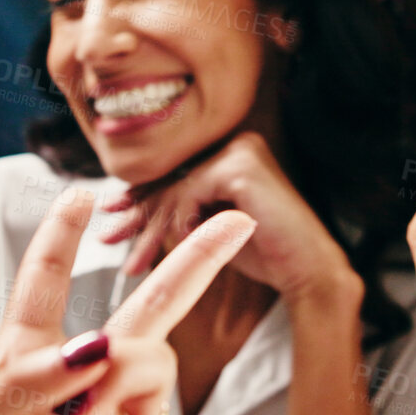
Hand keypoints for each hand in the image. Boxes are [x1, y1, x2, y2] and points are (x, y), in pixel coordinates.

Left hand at [0, 190, 255, 414]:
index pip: (44, 286)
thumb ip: (22, 380)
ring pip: (154, 366)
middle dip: (191, 265)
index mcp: (19, 370)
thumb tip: (90, 344)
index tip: (83, 194)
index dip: (62, 238)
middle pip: (144, 313)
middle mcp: (73, 394)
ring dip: (122, 376)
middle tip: (235, 221)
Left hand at [100, 133, 354, 304]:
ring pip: (175, 190)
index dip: (142, 194)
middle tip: (109, 236)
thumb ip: (181, 210)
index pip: (177, 172)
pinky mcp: (240, 167)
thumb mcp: (210, 227)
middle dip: (137, 212)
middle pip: (172, 178)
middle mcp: (235, 143)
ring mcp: (239, 150)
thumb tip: (129, 208)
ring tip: (134, 261)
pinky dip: (183, 222)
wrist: (307, 271)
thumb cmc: (265, 253)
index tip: (113, 213)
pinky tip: (186, 242)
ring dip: (151, 229)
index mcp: (231, 152)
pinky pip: (190, 193)